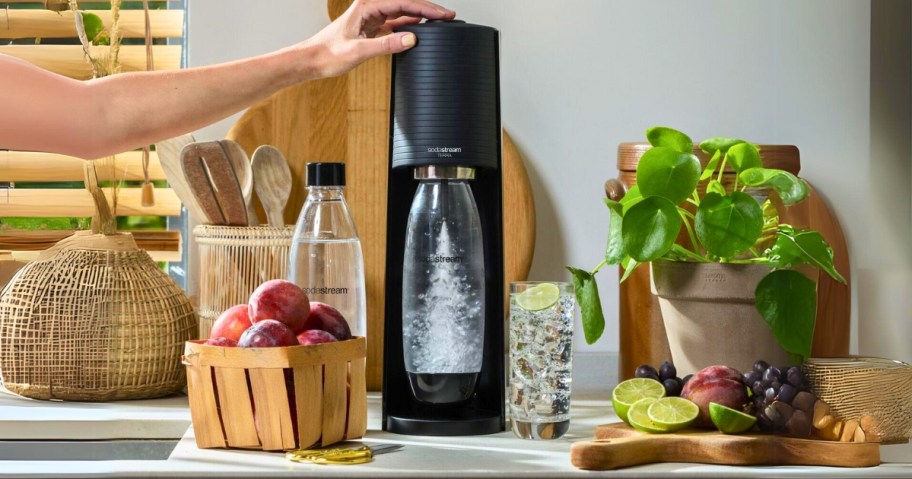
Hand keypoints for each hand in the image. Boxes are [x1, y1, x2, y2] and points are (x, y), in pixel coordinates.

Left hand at [301, 0, 455, 77]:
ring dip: (420, 17)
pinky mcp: (371, 28)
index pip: (403, 3)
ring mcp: (371, 18)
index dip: (426, 8)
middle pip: (405, 4)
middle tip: (449, 16)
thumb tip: (411, 38)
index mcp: (366, 6)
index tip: (443, 14)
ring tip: (440, 21)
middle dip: (428, 10)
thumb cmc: (327, 54)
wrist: (311, 61)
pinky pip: (395, 23)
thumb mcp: (358, 51)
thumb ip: (386, 45)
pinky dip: (409, 26)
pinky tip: (420, 28)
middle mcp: (370, 8)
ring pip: (402, 13)